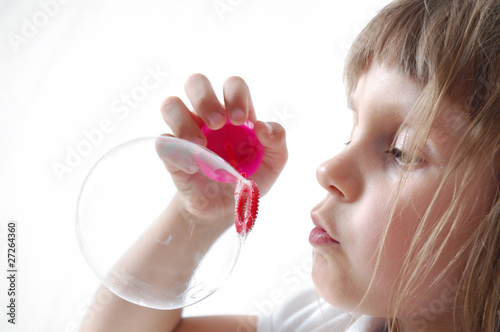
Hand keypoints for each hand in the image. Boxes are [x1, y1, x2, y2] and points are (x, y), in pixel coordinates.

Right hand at [158, 74, 287, 224]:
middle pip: (196, 82)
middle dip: (205, 99)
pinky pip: (163, 142)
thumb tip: (261, 126)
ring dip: (183, 120)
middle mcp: (207, 115)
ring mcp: (186, 132)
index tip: (240, 120)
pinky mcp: (172, 154)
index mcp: (234, 111)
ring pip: (170, 104)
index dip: (235, 95)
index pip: (232, 85)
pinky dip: (176, 152)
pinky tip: (193, 168)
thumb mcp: (274, 161)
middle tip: (216, 124)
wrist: (226, 208)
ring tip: (200, 144)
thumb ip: (277, 139)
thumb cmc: (250, 177)